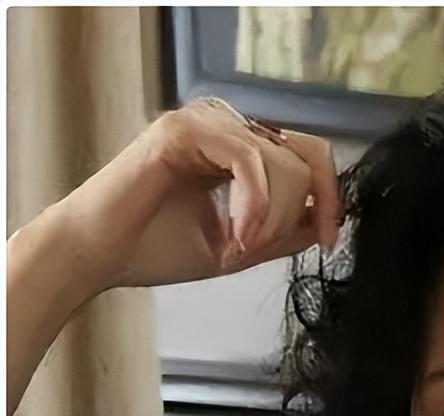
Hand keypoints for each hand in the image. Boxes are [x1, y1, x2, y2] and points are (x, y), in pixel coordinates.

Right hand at [51, 97, 342, 293]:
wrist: (101, 256)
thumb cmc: (158, 248)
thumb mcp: (244, 245)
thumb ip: (286, 229)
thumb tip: (328, 219)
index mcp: (242, 150)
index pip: (310, 155)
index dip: (332, 197)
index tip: (330, 241)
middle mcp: (227, 128)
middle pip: (305, 160)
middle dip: (296, 216)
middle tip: (258, 250)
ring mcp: (205, 123)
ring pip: (283, 163)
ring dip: (271, 218)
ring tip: (236, 246)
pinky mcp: (184, 128)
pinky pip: (250, 161)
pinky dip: (255, 205)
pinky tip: (235, 234)